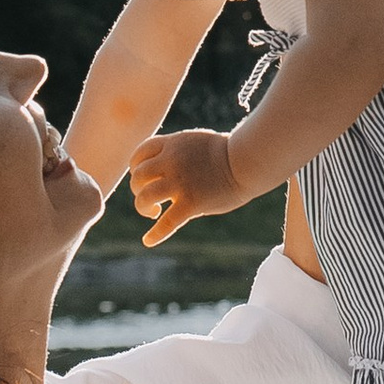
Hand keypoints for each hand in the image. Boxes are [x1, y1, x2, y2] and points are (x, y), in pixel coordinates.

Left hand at [128, 124, 241, 246]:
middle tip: (149, 198)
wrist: (247, 161)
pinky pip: (166, 222)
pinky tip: (148, 241)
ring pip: (145, 197)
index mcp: (173, 145)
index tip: (142, 177)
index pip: (140, 153)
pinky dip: (155, 234)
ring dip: (143, 207)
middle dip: (138, 188)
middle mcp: (172, 162)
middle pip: (138, 175)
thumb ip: (177, 152)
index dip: (136, 166)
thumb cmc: (227, 153)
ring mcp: (180, 182)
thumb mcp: (195, 142)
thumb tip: (163, 167)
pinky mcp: (191, 203)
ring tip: (152, 212)